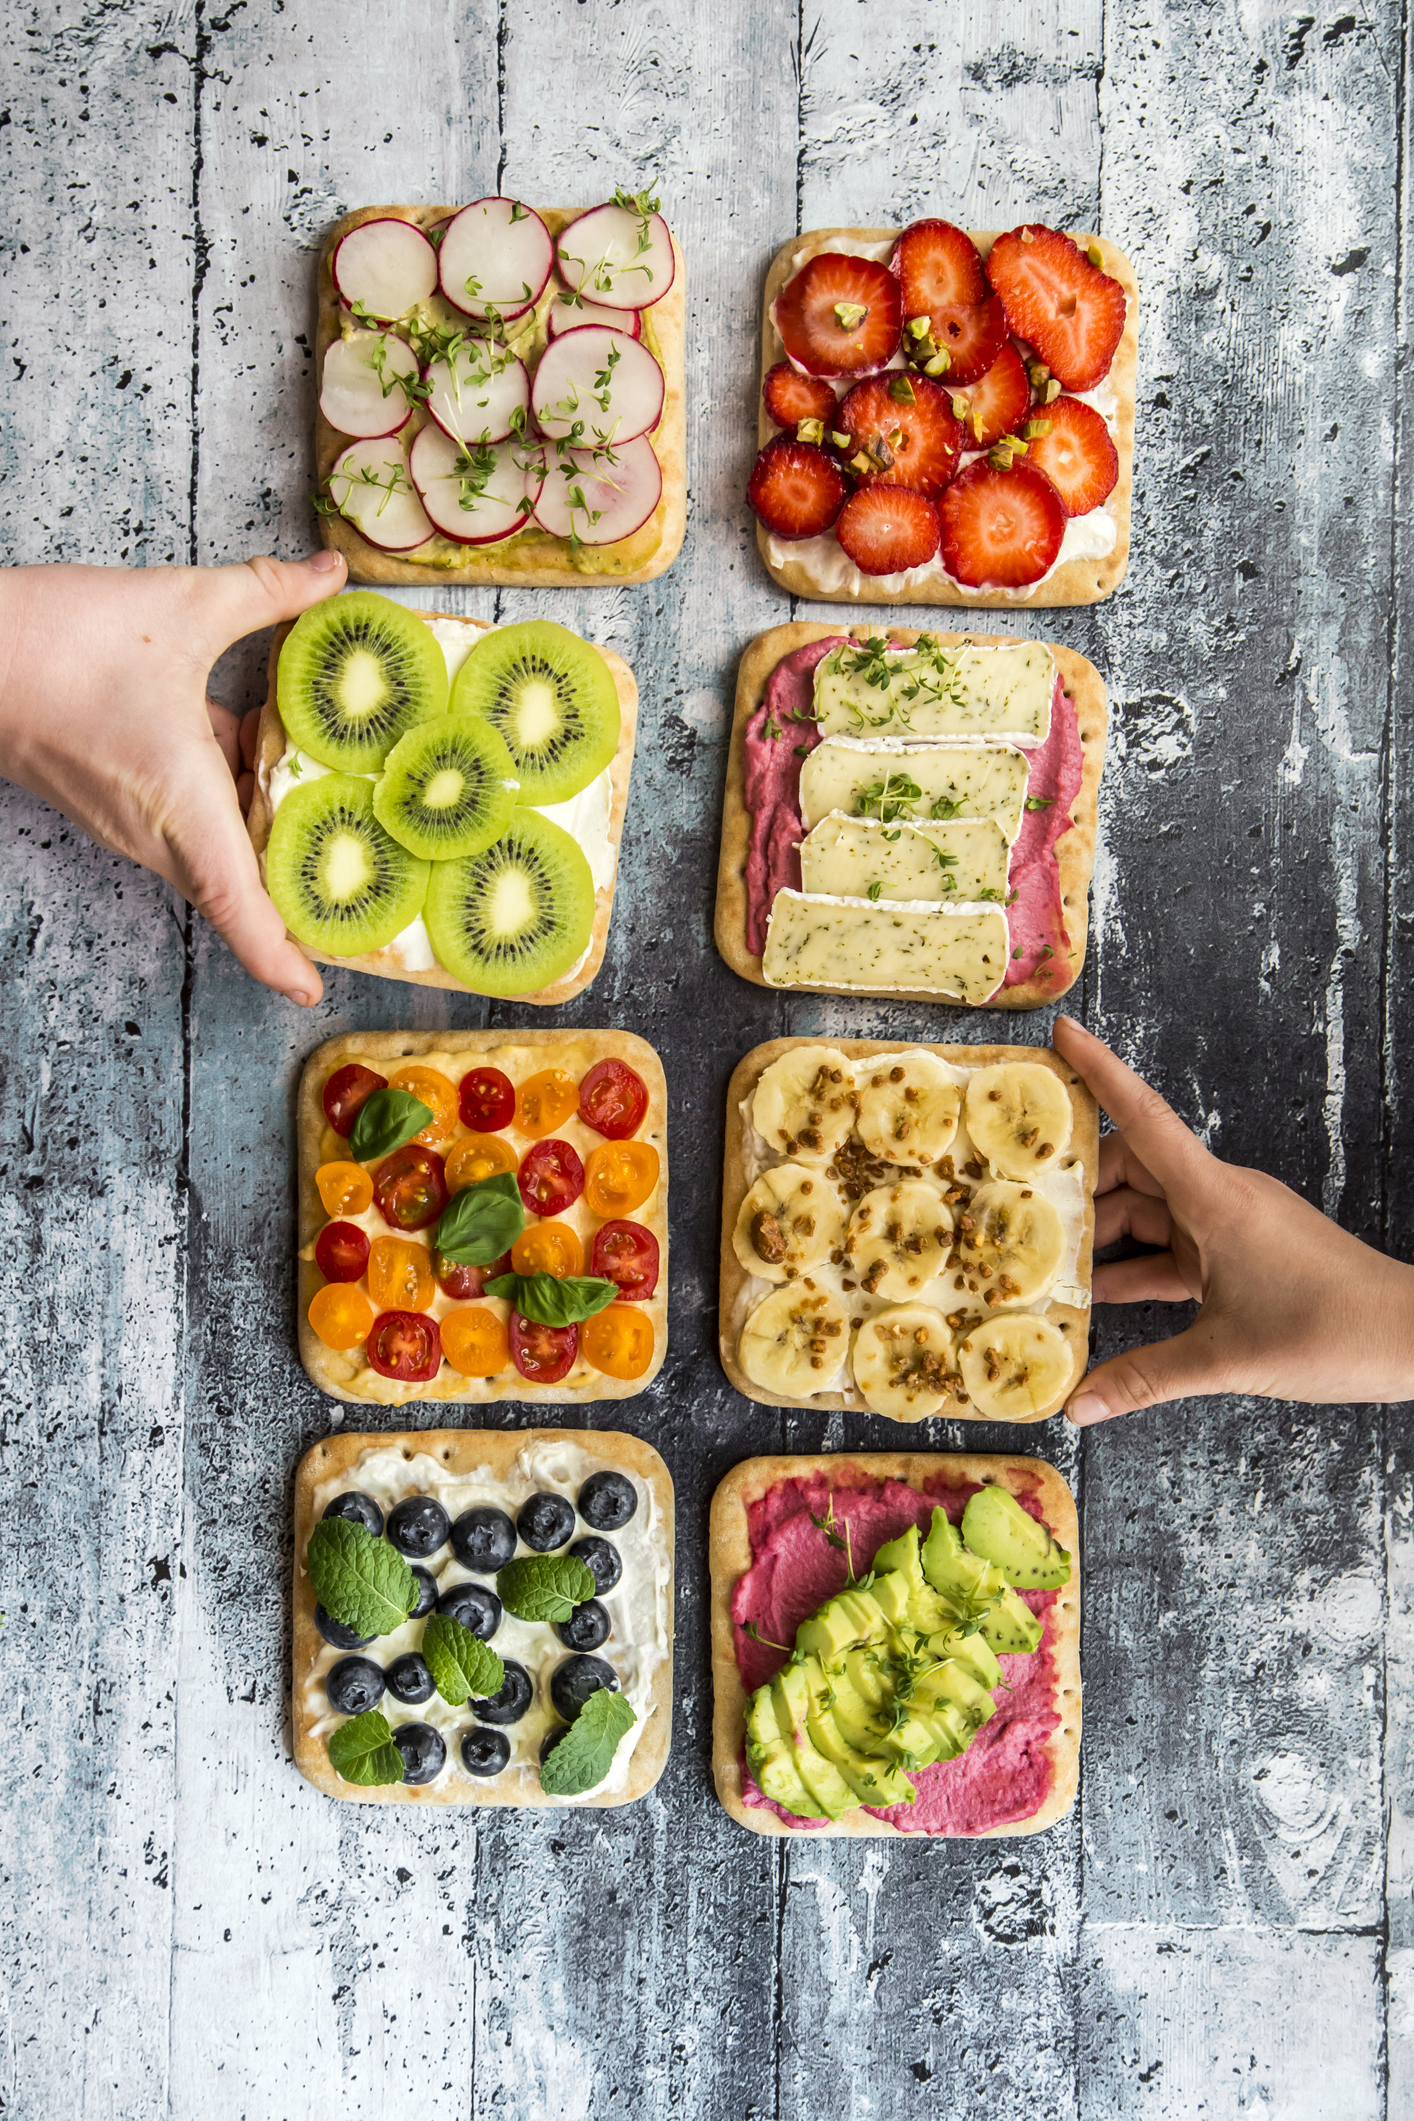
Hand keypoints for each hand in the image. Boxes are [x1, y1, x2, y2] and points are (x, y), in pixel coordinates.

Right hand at [0, 552, 347, 1004]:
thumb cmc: (58, 643)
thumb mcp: (182, 607)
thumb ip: (266, 594)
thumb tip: (330, 574)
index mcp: (184, 808)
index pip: (240, 909)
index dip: (280, 958)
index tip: (314, 990)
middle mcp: (158, 831)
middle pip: (239, 889)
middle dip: (295, 902)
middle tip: (360, 903)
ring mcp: (132, 820)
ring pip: (215, 849)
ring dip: (266, 840)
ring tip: (337, 822)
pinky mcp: (115, 798)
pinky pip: (187, 819)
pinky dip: (229, 801)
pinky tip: (263, 752)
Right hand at [1052, 1014, 1413, 1422]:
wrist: (1412, 1338)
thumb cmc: (1333, 1330)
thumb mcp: (1226, 1358)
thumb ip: (1146, 1379)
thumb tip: (1079, 1403)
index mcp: (1215, 1197)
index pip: (1144, 1117)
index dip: (1099, 1071)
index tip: (1061, 1032)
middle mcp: (1219, 1198)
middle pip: (1131, 1168)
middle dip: (1074, 1180)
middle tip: (1013, 1193)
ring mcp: (1230, 1226)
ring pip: (1148, 1213)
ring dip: (1101, 1234)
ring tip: (1041, 1254)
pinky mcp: (1240, 1255)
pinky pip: (1173, 1249)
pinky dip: (1135, 1267)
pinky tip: (1098, 1295)